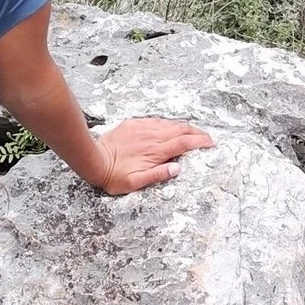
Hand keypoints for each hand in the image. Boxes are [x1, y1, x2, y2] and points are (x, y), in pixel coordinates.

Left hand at [92, 118, 214, 193]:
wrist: (93, 160)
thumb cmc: (113, 176)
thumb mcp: (135, 183)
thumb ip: (158, 175)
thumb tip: (177, 168)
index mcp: (154, 151)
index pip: (184, 143)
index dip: (200, 142)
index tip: (211, 143)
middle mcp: (151, 136)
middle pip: (181, 130)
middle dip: (197, 133)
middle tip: (206, 138)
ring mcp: (142, 128)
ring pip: (169, 123)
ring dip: (184, 127)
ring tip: (192, 133)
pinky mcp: (133, 124)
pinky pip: (155, 120)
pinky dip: (167, 123)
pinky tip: (170, 127)